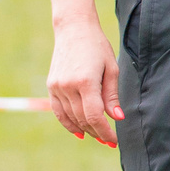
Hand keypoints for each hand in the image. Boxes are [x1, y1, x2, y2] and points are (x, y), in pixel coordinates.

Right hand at [48, 18, 121, 146]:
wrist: (74, 29)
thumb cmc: (97, 47)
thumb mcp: (111, 68)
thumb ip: (112, 95)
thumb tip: (118, 118)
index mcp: (86, 81)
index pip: (94, 116)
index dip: (105, 131)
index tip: (114, 140)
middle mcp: (68, 86)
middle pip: (83, 119)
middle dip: (97, 132)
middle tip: (109, 141)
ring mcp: (57, 87)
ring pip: (71, 117)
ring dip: (85, 129)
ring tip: (98, 136)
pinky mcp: (52, 86)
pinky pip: (58, 111)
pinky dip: (68, 123)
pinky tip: (79, 132)